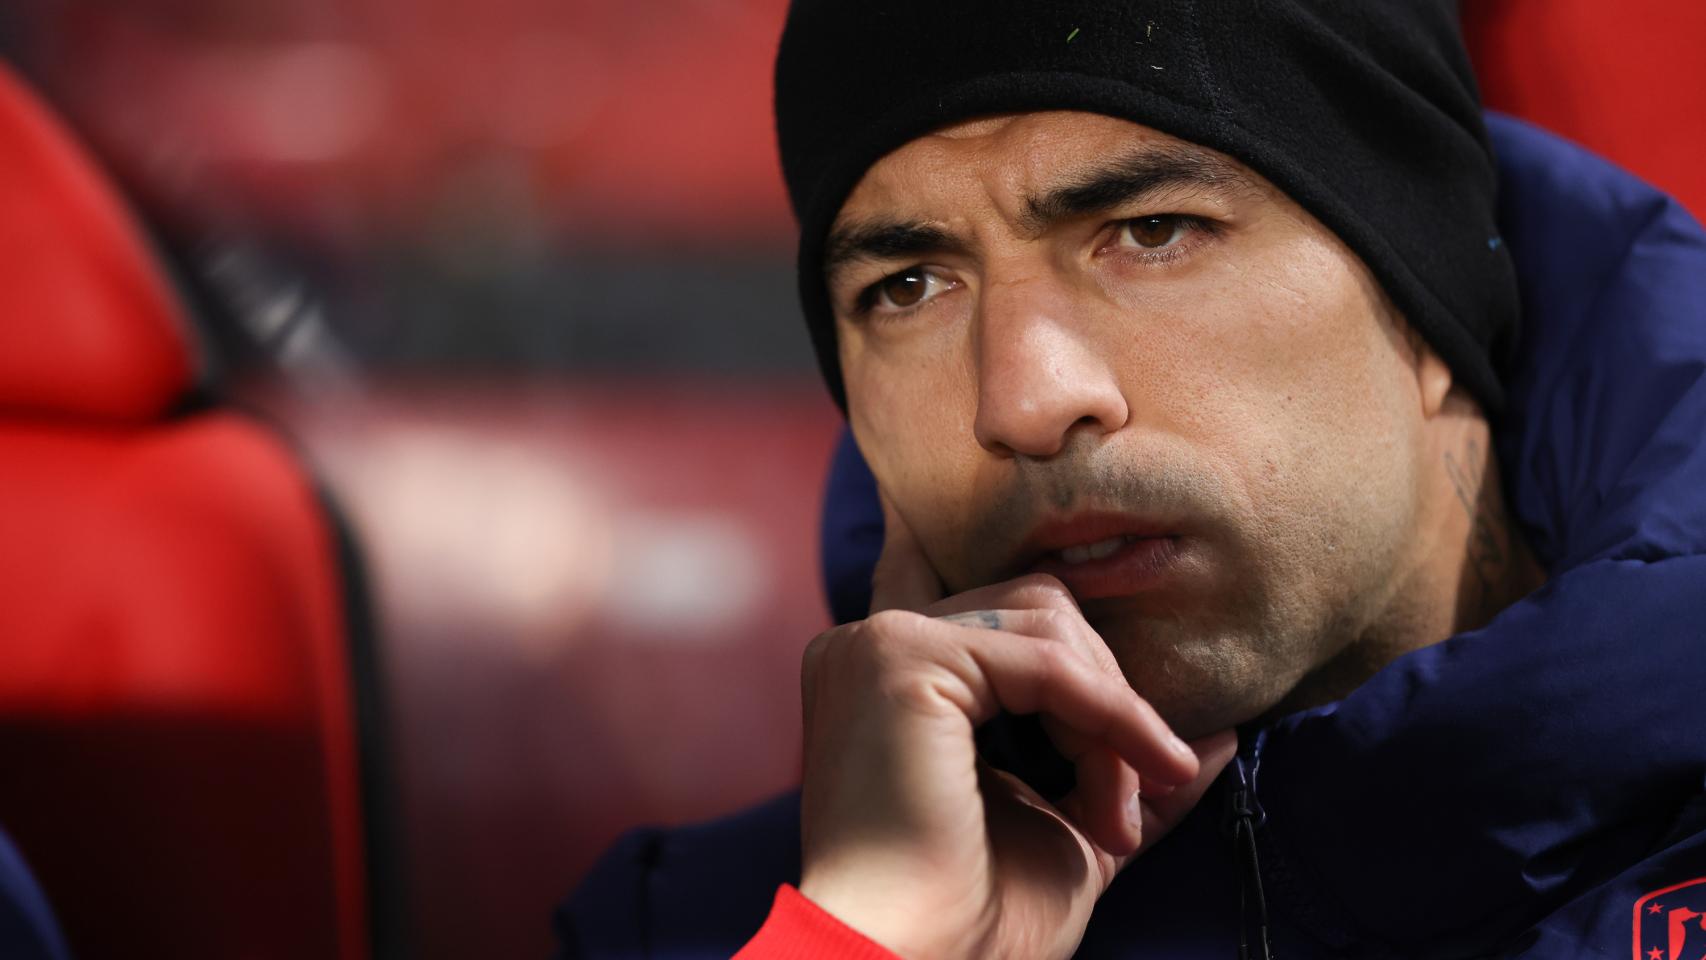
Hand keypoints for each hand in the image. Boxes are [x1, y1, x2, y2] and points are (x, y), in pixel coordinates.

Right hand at [797, 494, 1237, 959]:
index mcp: (891, 675)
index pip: (997, 610)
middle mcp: (871, 643)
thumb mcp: (1069, 830)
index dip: (1066, 654)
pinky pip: (1047, 657)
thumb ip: (1125, 770)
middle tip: (1130, 803)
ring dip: (1113, 714)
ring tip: (1117, 811)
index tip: (1119, 734)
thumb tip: (1220, 731)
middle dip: (1109, 698)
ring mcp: (881, 642)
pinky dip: (1111, 714)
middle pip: (1040, 606)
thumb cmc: (972, 918)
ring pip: (1051, 619)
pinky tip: (1134, 776)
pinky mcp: (901, 655)